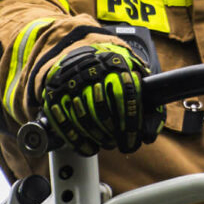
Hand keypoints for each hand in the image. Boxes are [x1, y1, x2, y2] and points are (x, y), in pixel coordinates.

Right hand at [39, 42, 161, 155]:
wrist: (81, 55)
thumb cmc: (114, 75)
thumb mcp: (135, 80)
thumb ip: (149, 105)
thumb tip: (148, 135)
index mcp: (115, 65)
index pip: (125, 95)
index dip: (131, 122)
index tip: (133, 139)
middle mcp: (91, 71)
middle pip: (103, 108)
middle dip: (115, 133)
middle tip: (122, 144)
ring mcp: (70, 82)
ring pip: (83, 116)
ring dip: (97, 137)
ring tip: (107, 144)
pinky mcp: (55, 93)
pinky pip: (63, 121)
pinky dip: (76, 140)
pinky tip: (88, 148)